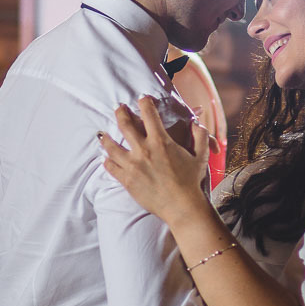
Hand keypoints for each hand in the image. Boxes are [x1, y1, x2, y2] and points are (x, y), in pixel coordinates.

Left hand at [97, 97, 213, 225]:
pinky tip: (105, 158)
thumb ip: (200, 136)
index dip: (144, 102)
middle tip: (118, 107)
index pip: (148, 113)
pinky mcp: (126, 180)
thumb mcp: (201, 156)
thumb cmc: (191, 181)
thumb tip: (198, 123)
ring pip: (111, 146)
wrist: (182, 207)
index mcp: (161, 141)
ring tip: (103, 134)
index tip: (142, 98)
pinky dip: (107, 161)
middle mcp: (143, 150)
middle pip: (124, 124)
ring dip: (106, 138)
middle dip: (120, 112)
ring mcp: (132, 165)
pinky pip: (110, 167)